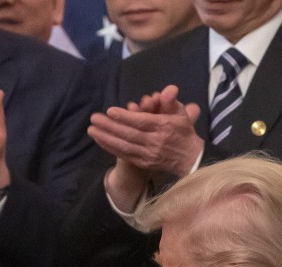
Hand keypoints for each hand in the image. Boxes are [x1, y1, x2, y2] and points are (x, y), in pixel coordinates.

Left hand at [88, 84, 202, 179]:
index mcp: (164, 127)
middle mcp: (155, 142)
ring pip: (125, 146)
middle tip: (94, 118)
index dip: (125, 117)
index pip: (142, 122)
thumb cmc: (183, 132)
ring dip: (106, 138)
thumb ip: (171, 101)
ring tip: (92, 130)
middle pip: (129, 134)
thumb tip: (169, 89)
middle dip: (110, 126)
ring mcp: (148, 154)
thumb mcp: (181, 114)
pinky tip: (100, 140)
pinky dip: (111, 147)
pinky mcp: (143, 163)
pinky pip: (124, 155)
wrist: (189, 159)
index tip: (110, 111)